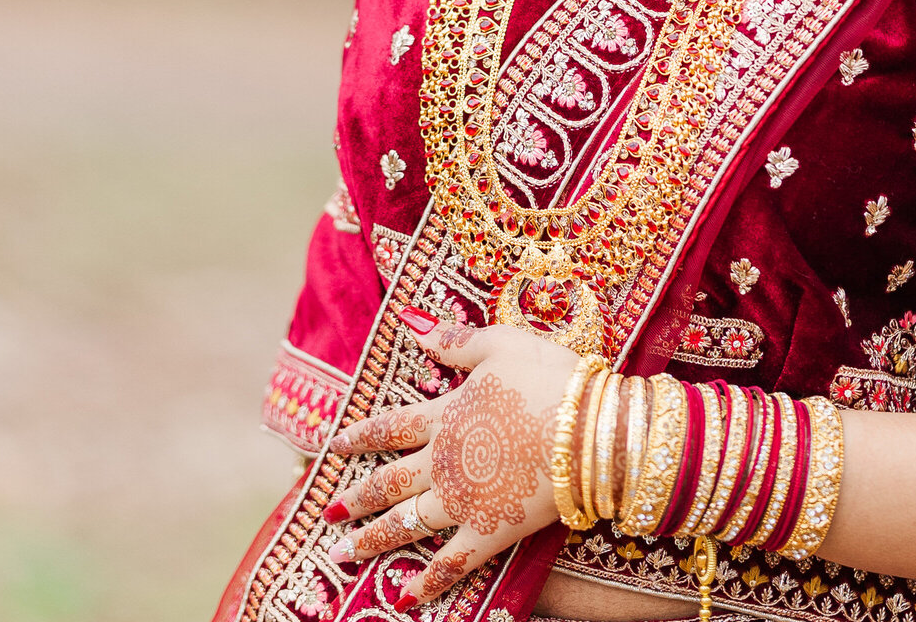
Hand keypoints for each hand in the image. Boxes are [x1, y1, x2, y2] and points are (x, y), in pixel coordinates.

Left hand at [323, 310, 580, 605]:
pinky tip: (402, 599)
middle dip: (356, 497)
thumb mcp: (499, 344)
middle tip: (328, 512)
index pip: (392, 426)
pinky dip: (426, 584)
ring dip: (371, 540)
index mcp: (445, 416)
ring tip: (341, 553)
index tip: (336, 445)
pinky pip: (450, 563)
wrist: (588, 430)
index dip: (362, 435)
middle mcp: (443, 462)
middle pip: (389, 482)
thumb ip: (453, 341)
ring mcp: (462, 502)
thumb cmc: (548, 379)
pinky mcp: (489, 532)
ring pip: (406, 523)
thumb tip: (409, 321)